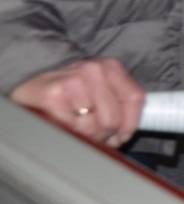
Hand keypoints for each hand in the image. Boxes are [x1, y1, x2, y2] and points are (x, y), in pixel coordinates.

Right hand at [11, 58, 145, 148]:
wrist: (27, 88)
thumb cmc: (66, 94)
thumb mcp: (97, 91)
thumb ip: (117, 104)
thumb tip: (127, 131)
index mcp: (111, 67)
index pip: (135, 98)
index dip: (130, 124)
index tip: (121, 136)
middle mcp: (95, 69)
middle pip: (113, 118)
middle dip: (103, 134)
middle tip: (90, 133)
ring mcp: (74, 80)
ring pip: (93, 127)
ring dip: (85, 136)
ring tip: (75, 128)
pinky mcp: (54, 95)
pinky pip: (72, 128)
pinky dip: (68, 133)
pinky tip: (61, 125)